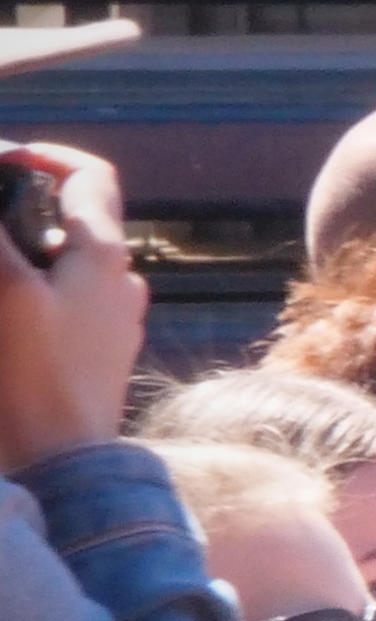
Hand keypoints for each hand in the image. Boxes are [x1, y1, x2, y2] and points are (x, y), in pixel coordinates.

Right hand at [0, 143, 147, 474]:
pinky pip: (62, 308)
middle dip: (20, 216)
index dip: (46, 157)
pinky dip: (28, 297)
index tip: (3, 161)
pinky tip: (5, 316)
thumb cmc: (34, 376)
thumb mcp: (4, 289)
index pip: (91, 177)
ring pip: (63, 267)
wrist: (63, 464)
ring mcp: (112, 322)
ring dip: (22, 259)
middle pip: (71, 223)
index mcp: (105, 256)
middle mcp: (119, 283)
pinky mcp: (95, 356)